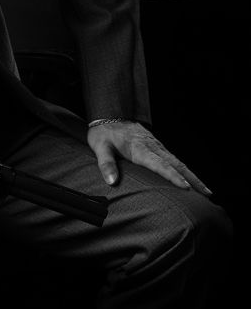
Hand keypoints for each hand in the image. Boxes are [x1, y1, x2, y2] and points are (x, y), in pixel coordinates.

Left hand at [87, 121, 212, 195]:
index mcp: (140, 149)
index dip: (173, 177)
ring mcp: (157, 146)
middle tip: (208, 194)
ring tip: (206, 191)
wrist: (110, 113)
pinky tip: (191, 179)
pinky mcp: (157, 146)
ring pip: (178, 162)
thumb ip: (106, 163)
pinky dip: (185, 170)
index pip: (160, 165)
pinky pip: (174, 159)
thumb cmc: (104, 132)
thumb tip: (112, 181)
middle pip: (177, 164)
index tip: (186, 188)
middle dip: (193, 179)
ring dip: (193, 176)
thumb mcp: (100, 147)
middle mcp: (153, 147)